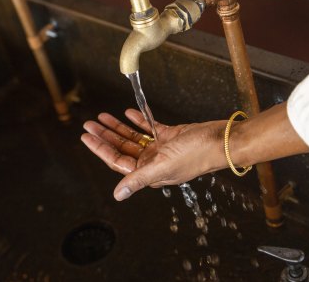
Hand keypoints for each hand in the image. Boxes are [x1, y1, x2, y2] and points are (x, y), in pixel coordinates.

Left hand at [81, 109, 227, 200]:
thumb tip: (117, 195)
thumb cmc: (196, 154)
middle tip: (89, 123)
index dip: (100, 148)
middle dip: (105, 135)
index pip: (116, 160)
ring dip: (118, 127)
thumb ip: (137, 179)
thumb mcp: (161, 167)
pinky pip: (150, 127)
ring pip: (133, 137)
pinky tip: (129, 112)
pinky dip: (139, 120)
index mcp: (148, 172)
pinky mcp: (171, 136)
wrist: (223, 140)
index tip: (86, 136)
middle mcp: (153, 161)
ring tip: (103, 115)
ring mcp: (162, 149)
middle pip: (122, 148)